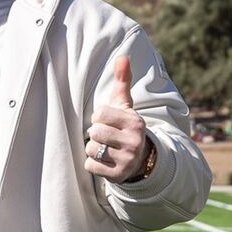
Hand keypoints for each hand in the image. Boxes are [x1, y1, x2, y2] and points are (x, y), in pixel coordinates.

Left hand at [85, 56, 148, 182]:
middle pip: (95, 132)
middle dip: (96, 135)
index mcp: (135, 121)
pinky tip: (105, 161)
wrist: (140, 159)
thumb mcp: (125, 105)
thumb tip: (122, 56)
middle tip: (107, 137)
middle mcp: (134, 140)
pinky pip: (90, 166)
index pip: (99, 114)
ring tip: (107, 149)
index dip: (99, 118)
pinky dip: (93, 164)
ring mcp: (127, 159)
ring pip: (91, 149)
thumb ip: (122, 81)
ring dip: (93, 149)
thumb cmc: (125, 126)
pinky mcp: (118, 175)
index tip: (109, 122)